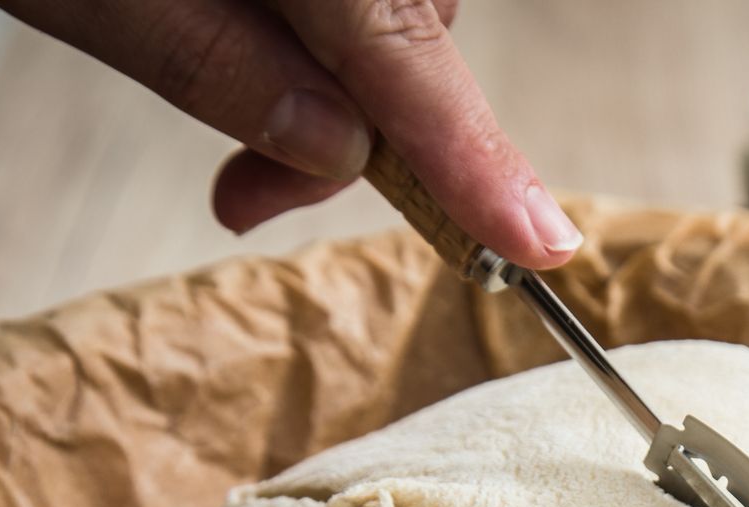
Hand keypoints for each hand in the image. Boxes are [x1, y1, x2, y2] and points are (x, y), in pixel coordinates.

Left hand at [0, 0, 581, 261]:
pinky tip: (249, 19)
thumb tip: (328, 148)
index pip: (405, 55)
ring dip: (337, 65)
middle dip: (356, 122)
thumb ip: (210, 65)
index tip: (537, 242)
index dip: (474, 161)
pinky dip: (326, 11)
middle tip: (246, 198)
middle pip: (412, 26)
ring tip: (223, 76)